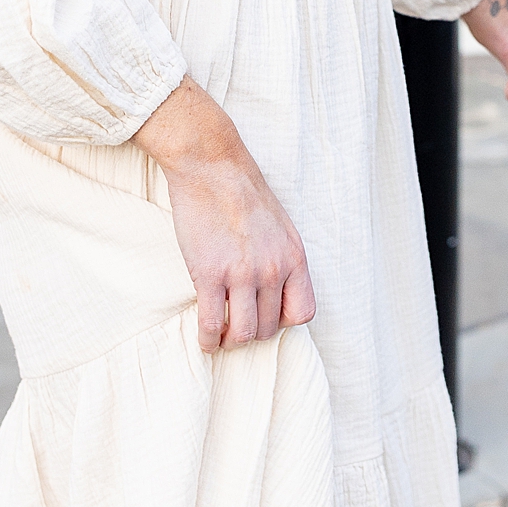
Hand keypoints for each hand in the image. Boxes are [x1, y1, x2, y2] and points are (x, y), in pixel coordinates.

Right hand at [134, 78, 315, 352]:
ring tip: (221, 336)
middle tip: (236, 325)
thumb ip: (281, 258)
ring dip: (231, 341)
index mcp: (294, 257)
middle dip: (252, 332)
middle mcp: (273, 270)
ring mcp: (242, 274)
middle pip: (268, 328)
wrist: (212, 165)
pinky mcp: (210, 275)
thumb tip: (274, 291)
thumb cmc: (242, 191)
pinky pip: (212, 325)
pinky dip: (208, 340)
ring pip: (243, 334)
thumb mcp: (279, 226)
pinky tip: (205, 340)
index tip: (265, 315)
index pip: (302, 313)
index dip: (283, 321)